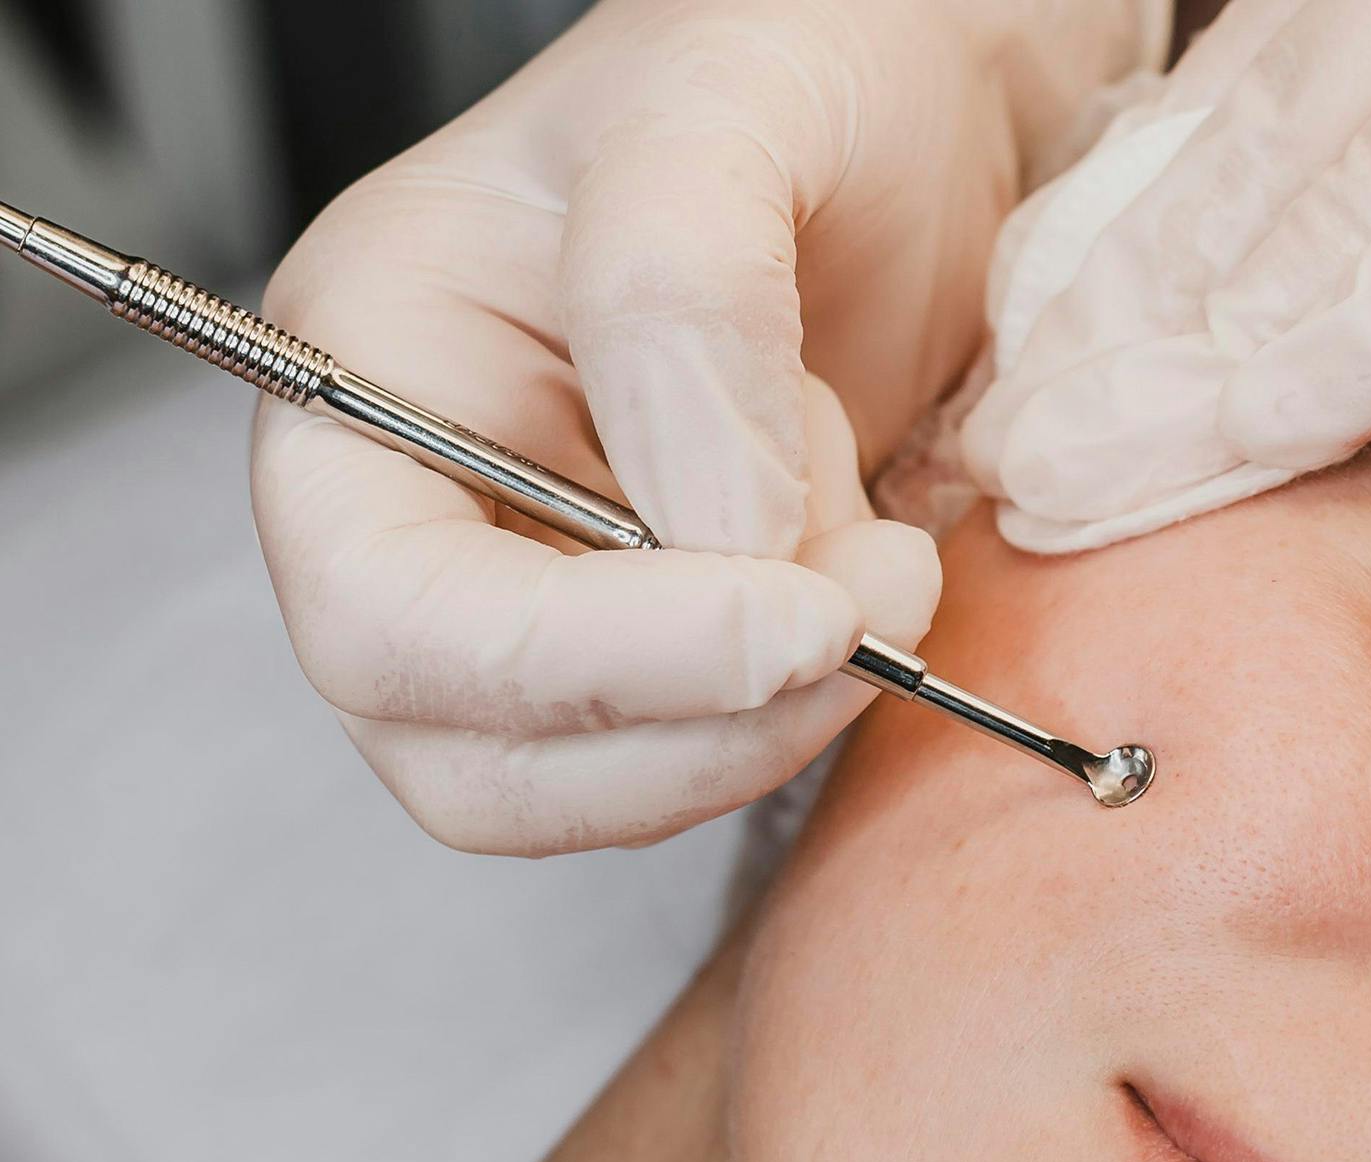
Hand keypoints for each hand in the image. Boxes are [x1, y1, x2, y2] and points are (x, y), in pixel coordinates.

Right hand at [252, 0, 1163, 854]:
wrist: (920, 102)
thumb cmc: (796, 64)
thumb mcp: (723, 116)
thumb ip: (685, 302)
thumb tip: (713, 541)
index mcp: (363, 373)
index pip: (391, 617)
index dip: (590, 666)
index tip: (796, 620)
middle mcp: (427, 513)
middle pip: (477, 760)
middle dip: (699, 723)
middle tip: (872, 611)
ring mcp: (547, 599)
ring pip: (602, 793)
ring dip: (772, 723)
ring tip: (880, 553)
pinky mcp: (668, 656)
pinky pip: (711, 762)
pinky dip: (810, 710)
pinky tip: (868, 571)